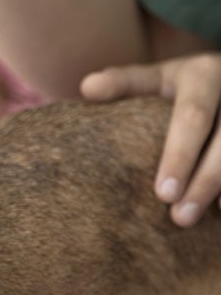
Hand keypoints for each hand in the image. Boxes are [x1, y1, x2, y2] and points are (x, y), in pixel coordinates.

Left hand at [81, 53, 220, 227]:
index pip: (193, 118)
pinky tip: (220, 214)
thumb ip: (124, 82)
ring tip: (194, 220)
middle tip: (177, 217)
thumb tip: (86, 88)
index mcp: (205, 74)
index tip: (161, 193)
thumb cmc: (183, 85)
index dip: (179, 156)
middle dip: (203, 183)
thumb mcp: (157, 77)